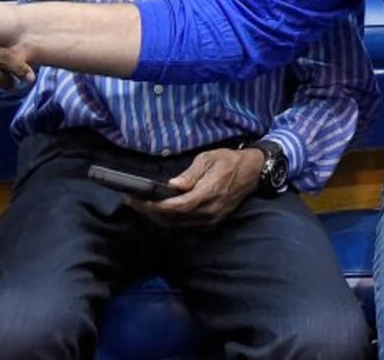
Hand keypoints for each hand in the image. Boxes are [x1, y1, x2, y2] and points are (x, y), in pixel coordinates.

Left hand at [128, 147, 263, 226]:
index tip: (139, 199)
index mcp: (208, 193)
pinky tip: (158, 209)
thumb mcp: (209, 159)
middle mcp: (209, 211)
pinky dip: (169, 219)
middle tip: (132, 201)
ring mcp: (210, 219)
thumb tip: (173, 184)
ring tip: (140, 205)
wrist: (252, 173)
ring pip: (176, 224)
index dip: (156, 205)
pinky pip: (184, 224)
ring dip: (157, 217)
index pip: (177, 206)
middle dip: (150, 212)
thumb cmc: (229, 161)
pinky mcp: (211, 222)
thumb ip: (191, 174)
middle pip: (173, 218)